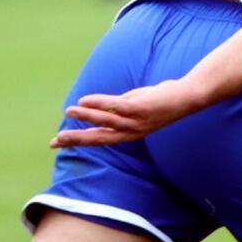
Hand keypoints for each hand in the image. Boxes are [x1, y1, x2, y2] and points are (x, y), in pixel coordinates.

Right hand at [51, 78, 207, 147]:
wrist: (185, 98)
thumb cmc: (158, 101)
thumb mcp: (134, 107)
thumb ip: (116, 109)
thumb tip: (96, 107)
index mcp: (127, 133)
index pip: (97, 139)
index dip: (77, 141)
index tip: (55, 143)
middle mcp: (130, 132)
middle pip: (99, 137)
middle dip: (77, 139)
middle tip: (56, 141)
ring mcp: (136, 121)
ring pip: (106, 121)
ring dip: (86, 117)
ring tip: (68, 112)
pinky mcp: (141, 108)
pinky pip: (116, 106)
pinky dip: (99, 104)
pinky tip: (85, 101)